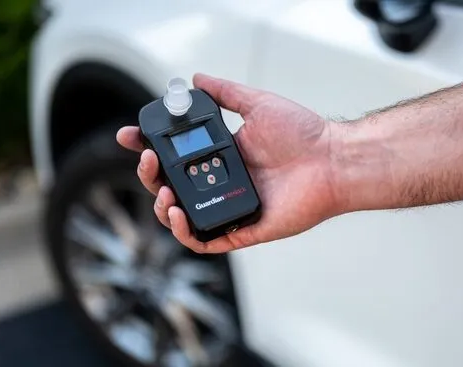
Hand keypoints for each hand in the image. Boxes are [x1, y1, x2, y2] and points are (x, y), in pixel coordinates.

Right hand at [117, 74, 336, 252]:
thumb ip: (226, 93)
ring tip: (163, 190)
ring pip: (182, 215)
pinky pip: (206, 240)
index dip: (150, 147)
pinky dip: (185, 231)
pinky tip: (176, 213)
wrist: (332, 161)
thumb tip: (196, 79)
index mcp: (222, 154)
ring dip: (162, 206)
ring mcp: (230, 206)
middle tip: (148, 159)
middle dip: (149, 174)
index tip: (130, 136)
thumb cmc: (302, 134)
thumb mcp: (257, 105)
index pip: (176, 154)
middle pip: (172, 184)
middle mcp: (222, 181)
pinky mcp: (242, 228)